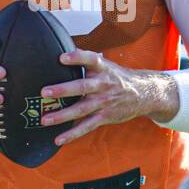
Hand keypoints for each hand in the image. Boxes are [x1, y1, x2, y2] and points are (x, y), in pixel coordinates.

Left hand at [38, 49, 173, 146]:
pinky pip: (86, 126)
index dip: (77, 57)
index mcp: (102, 68)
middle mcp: (102, 85)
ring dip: (62, 115)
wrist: (143, 93)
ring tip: (45, 119)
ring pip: (81, 109)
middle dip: (63, 90)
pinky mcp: (104, 116)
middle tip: (45, 92)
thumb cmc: (117, 77)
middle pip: (82, 87)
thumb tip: (62, 48)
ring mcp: (103, 102)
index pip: (90, 59)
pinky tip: (59, 139)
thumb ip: (85, 60)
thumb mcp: (105, 64)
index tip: (62, 57)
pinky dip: (72, 133)